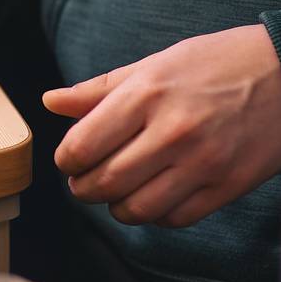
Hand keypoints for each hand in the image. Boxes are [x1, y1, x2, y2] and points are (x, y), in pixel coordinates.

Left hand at [43, 25, 280, 227]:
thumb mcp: (154, 64)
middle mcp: (172, 131)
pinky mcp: (230, 185)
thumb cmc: (217, 63)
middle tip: (84, 182)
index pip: (82, 146)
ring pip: (137, 209)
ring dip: (116, 208)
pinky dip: (156, 215)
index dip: (66, 160)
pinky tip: (153, 196)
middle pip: (104, 183)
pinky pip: (176, 218)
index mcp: (146, 95)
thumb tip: (50, 102)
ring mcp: (203, 162)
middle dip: (84, 189)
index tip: (70, 160)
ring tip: (116, 192)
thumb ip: (99, 89)